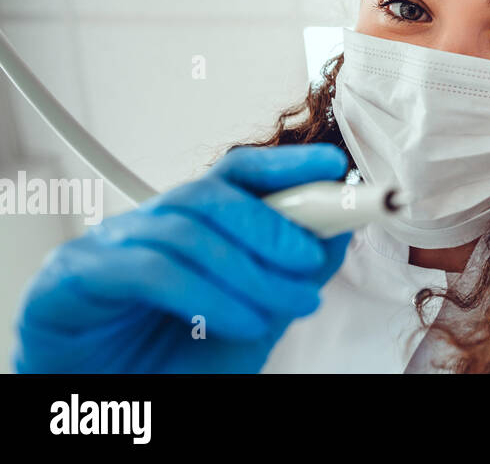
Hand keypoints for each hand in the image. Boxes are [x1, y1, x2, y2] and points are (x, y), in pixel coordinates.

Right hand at [12, 144, 351, 373]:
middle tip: (310, 261)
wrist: (109, 406)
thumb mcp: (249, 320)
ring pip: (187, 233)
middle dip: (271, 225)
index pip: (234, 175)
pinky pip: (150, 271)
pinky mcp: (73, 277)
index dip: (284, 164)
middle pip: (211, 195)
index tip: (333, 165)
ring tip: (290, 306)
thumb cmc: (170, 364)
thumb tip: (336, 234)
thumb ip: (287, 278)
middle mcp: (146, 226)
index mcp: (187, 227)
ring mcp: (106, 246)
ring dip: (250, 271)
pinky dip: (207, 295)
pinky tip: (242, 322)